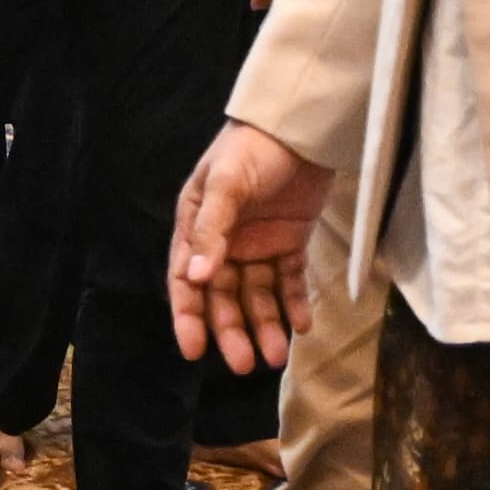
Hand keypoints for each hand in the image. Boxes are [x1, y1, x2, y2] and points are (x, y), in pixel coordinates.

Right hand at [167, 120, 331, 372]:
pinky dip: (294, 304)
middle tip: (247, 364)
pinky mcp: (289, 242)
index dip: (189, 316)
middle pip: (224, 296)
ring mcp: (257, 243)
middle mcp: (224, 241)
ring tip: (278, 356)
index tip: (194, 351)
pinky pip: (289, 281)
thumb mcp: (226, 183)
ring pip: (257, 295)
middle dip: (233, 331)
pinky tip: (302, 326)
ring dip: (265, 325)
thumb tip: (196, 276)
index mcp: (197, 225)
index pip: (187, 280)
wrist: (302, 125)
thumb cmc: (252, 148)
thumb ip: (212, 229)